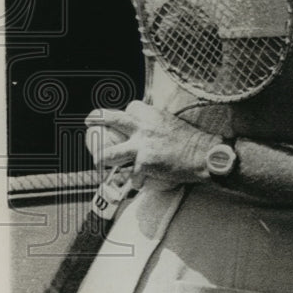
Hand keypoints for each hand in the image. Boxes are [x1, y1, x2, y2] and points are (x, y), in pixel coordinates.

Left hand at [85, 101, 218, 185]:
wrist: (204, 155)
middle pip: (111, 119)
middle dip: (96, 119)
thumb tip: (150, 131)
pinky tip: (139, 184)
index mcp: (152, 116)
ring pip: (110, 153)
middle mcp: (144, 128)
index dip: (125, 115)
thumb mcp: (172, 124)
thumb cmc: (192, 142)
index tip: (123, 120)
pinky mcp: (145, 164)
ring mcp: (142, 146)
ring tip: (99, 163)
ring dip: (102, 159)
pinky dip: (135, 181)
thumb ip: (157, 125)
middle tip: (89, 122)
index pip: (130, 108)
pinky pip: (131, 175)